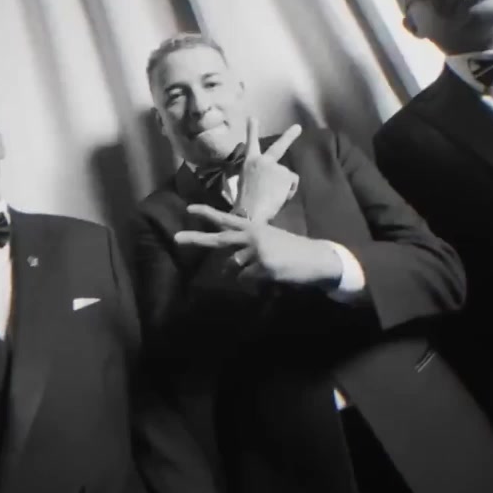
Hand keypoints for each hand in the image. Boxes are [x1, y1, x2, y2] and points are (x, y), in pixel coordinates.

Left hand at [175, 204, 342, 288]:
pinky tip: (269, 278)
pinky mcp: (263, 266)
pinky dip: (253, 282)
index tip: (189, 209)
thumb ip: (248, 247)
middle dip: (196, 239)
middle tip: (176, 239)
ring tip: (261, 270)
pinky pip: (246, 278)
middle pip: (219, 239)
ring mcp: (257, 251)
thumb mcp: (269, 240)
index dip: (207, 213)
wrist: (315, 258)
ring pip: (233, 266)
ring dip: (242, 272)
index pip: (226, 219)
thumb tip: (229, 266)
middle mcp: (252, 236)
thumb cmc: (292, 251)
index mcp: (254, 228)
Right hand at [233, 118, 301, 221]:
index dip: (251, 130)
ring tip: (272, 198)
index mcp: (249, 163)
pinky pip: (292, 184)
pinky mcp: (286, 174)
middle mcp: (262, 161)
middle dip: (289, 136)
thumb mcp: (246, 183)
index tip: (252, 117)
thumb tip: (271, 180)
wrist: (250, 211)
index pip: (250, 144)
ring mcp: (276, 166)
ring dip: (284, 187)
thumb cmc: (246, 202)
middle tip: (298, 127)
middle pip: (279, 147)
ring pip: (287, 177)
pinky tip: (279, 198)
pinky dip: (288, 192)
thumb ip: (257, 175)